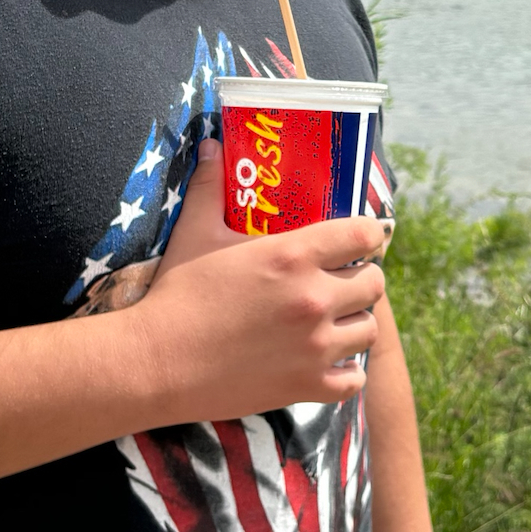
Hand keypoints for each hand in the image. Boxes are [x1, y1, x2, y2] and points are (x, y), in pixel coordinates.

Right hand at [132, 139, 387, 424]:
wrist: (156, 363)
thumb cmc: (176, 295)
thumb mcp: (194, 233)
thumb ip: (210, 187)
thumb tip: (212, 146)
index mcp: (293, 255)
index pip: (364, 234)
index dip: (367, 235)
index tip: (357, 241)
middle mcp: (313, 298)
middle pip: (375, 283)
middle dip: (361, 278)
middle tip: (341, 281)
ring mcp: (315, 346)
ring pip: (369, 330)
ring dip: (354, 322)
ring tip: (334, 321)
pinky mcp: (307, 386)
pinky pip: (353, 380)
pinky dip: (345, 371)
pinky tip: (325, 361)